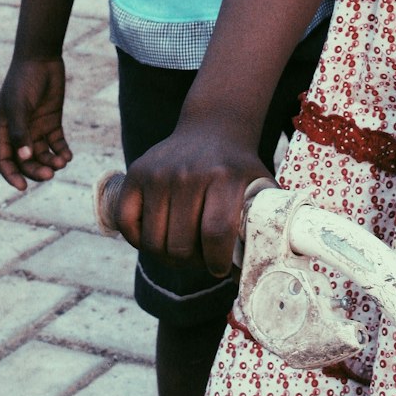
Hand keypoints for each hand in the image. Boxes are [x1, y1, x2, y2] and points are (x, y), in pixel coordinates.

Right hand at [0, 57, 71, 190]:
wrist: (41, 58)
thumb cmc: (24, 80)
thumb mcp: (19, 106)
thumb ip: (21, 132)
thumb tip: (24, 157)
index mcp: (4, 129)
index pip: (4, 159)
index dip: (11, 175)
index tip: (22, 187)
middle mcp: (20, 131)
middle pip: (26, 160)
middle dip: (36, 170)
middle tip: (50, 174)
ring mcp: (36, 127)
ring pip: (42, 153)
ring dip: (51, 162)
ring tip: (62, 163)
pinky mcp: (52, 121)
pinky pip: (56, 143)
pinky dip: (62, 152)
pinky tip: (68, 156)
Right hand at [116, 121, 268, 278]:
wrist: (213, 127)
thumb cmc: (238, 169)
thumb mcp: (261, 186)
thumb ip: (268, 223)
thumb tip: (268, 266)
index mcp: (225, 177)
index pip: (215, 235)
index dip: (217, 262)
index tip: (220, 268)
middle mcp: (189, 173)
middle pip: (180, 245)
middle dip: (192, 263)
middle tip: (200, 258)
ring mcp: (160, 172)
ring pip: (153, 242)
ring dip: (167, 256)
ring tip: (182, 249)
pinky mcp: (137, 172)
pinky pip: (127, 224)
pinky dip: (138, 240)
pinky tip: (157, 236)